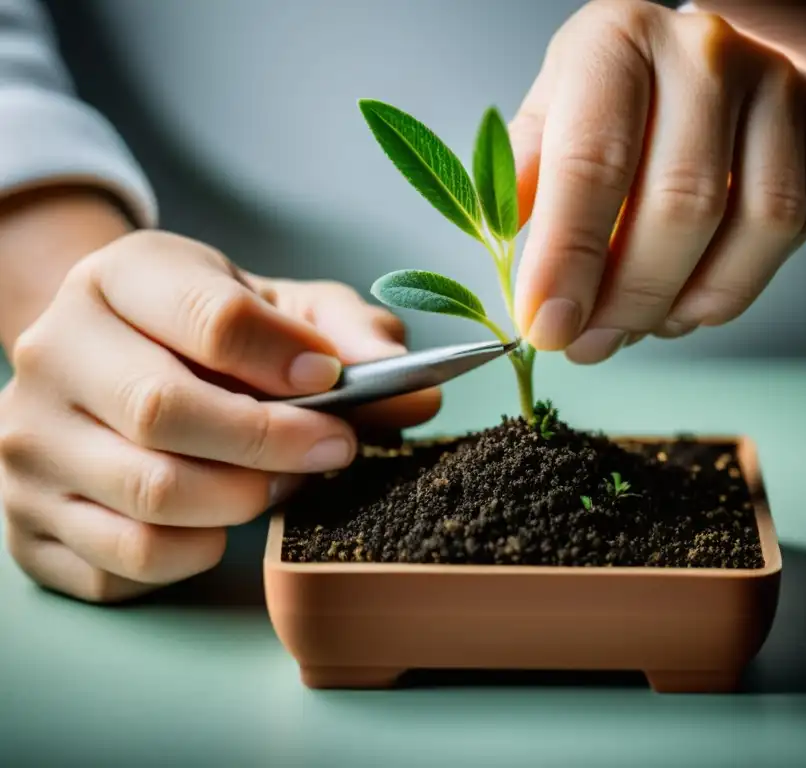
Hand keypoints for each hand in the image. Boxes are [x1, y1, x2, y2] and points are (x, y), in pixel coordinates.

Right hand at [0, 230, 438, 602]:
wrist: (112, 361)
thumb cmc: (210, 335)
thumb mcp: (280, 307)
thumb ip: (348, 335)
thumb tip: (416, 389)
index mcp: (118, 278)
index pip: (208, 319)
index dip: (287, 360)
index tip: (334, 384)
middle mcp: (53, 354)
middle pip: (167, 413)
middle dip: (275, 443)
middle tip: (334, 449)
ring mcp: (29, 441)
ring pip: (151, 495)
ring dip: (245, 500)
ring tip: (281, 482)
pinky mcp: (29, 518)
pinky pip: (129, 559)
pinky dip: (198, 550)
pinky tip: (221, 518)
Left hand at [511, 0, 805, 361]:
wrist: (697, 56)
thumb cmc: (614, 94)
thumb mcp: (551, 114)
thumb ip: (523, 177)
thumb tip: (508, 250)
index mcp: (619, 39)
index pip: (593, 160)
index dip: (569, 257)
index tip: (548, 325)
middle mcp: (707, 51)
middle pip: (684, 201)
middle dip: (630, 298)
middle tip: (588, 345)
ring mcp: (779, 81)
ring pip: (759, 222)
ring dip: (691, 301)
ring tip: (636, 327)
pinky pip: (797, 229)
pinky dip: (735, 286)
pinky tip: (685, 300)